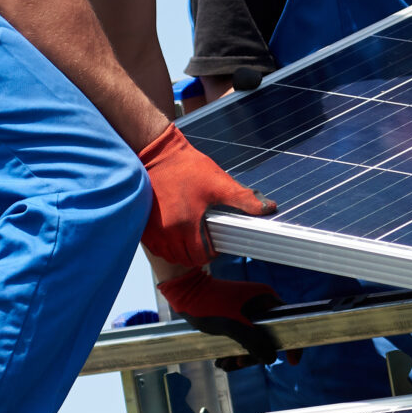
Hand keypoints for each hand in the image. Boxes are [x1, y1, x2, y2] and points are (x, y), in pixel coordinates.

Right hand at [138, 125, 276, 267]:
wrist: (156, 153)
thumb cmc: (187, 167)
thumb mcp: (219, 183)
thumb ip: (244, 199)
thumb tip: (268, 208)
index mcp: (185, 225)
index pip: (201, 257)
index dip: (211, 252)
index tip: (214, 240)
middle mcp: (166, 233)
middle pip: (185, 259)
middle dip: (197, 253)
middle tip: (204, 237)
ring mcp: (152, 230)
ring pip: (169, 255)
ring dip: (181, 251)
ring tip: (191, 235)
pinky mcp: (143, 225)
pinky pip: (156, 247)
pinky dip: (166, 245)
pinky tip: (175, 231)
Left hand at [154, 266, 281, 366]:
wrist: (183, 292)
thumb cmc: (208, 304)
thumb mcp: (233, 326)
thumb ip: (254, 343)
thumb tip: (272, 359)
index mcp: (265, 299)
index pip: (289, 322)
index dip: (292, 343)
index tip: (293, 362)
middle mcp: (259, 304)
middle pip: (268, 337)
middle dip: (254, 355)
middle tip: (238, 364)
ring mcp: (247, 310)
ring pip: (252, 340)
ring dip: (240, 355)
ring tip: (224, 364)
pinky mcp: (234, 316)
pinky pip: (241, 337)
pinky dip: (233, 350)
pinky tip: (221, 360)